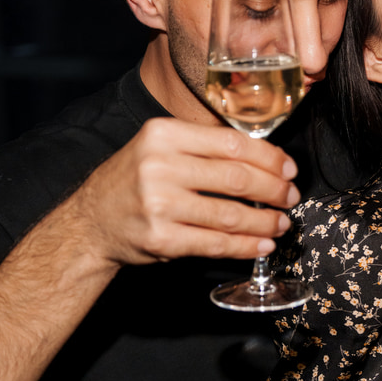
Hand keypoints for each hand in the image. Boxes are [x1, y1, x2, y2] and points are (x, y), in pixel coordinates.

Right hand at [68, 117, 299, 266]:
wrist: (91, 222)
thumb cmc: (133, 181)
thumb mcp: (159, 147)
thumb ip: (203, 146)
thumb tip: (264, 159)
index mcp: (164, 134)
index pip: (232, 143)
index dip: (269, 158)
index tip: (288, 169)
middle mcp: (159, 166)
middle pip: (236, 178)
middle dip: (274, 190)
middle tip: (290, 197)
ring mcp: (159, 205)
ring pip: (230, 215)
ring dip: (264, 222)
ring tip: (281, 224)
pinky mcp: (161, 239)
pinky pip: (215, 244)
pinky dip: (245, 246)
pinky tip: (261, 245)